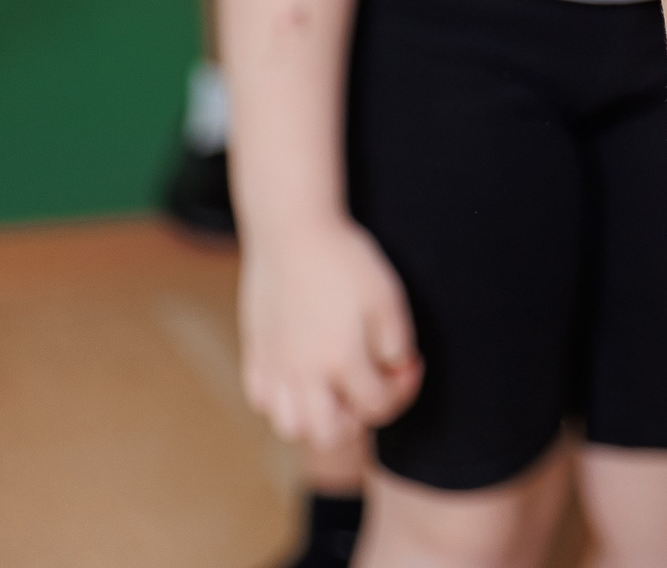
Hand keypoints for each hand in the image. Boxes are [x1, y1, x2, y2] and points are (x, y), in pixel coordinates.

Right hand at [238, 214, 421, 451]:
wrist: (292, 230)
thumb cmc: (346, 260)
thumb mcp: (388, 297)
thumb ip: (396, 344)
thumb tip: (396, 370)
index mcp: (340, 362)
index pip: (377, 407)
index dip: (404, 389)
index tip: (410, 363)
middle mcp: (303, 374)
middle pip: (329, 435)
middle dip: (360, 420)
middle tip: (372, 386)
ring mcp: (275, 366)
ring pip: (290, 425)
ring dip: (318, 419)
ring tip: (337, 389)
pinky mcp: (256, 352)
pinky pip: (262, 399)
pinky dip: (283, 401)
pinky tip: (303, 376)